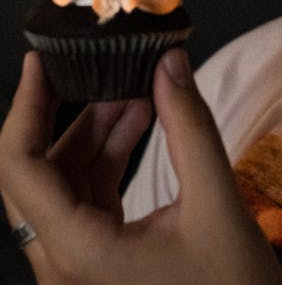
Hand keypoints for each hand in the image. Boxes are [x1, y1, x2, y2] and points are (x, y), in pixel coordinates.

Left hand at [0, 49, 281, 284]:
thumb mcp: (216, 201)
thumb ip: (189, 126)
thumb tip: (168, 60)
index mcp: (78, 253)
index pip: (21, 169)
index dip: (26, 107)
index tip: (40, 61)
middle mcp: (63, 267)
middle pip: (33, 176)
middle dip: (64, 114)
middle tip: (90, 65)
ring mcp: (77, 270)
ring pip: (60, 187)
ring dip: (93, 134)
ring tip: (137, 91)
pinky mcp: (97, 267)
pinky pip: (84, 202)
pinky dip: (106, 159)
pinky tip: (140, 123)